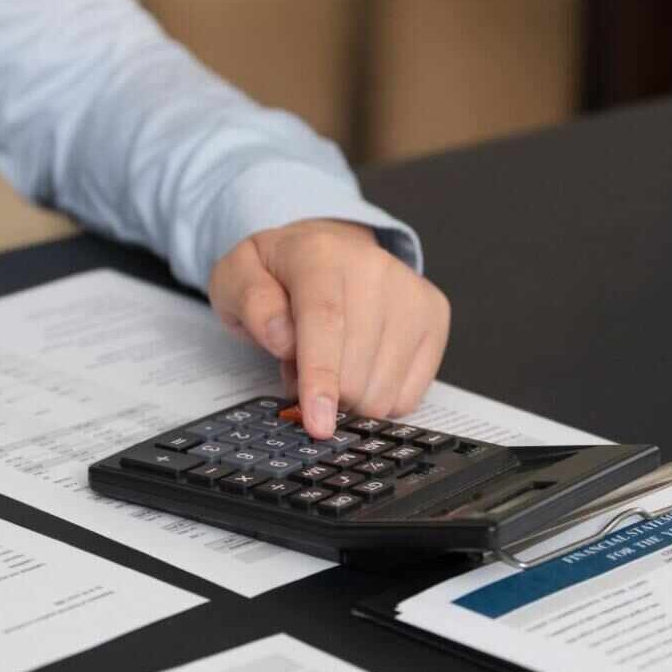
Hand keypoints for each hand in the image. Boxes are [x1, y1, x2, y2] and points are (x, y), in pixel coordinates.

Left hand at [209, 219, 450, 438]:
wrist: (326, 249)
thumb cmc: (279, 272)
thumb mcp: (237, 277)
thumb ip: (251, 304)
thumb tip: (283, 339)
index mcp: (320, 253)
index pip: (326, 322)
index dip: (320, 378)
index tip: (317, 422)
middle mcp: (375, 267)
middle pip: (356, 368)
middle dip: (323, 392)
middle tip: (298, 368)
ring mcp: (411, 292)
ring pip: (384, 389)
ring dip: (349, 397)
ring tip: (331, 362)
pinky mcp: (434, 316)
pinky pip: (408, 394)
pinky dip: (378, 397)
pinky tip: (361, 367)